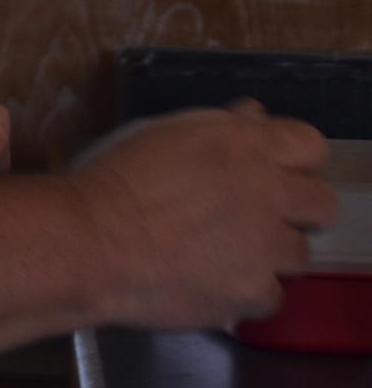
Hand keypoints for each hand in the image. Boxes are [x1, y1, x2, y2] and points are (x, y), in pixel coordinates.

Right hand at [70, 100, 336, 329]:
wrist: (89, 240)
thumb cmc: (113, 178)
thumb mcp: (160, 134)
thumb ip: (218, 126)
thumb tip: (252, 116)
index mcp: (245, 145)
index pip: (310, 145)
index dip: (292, 159)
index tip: (269, 170)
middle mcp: (267, 193)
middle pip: (322, 204)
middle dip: (296, 210)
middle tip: (256, 217)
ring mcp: (265, 247)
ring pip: (300, 255)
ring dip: (270, 254)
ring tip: (226, 254)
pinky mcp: (252, 292)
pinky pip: (270, 296)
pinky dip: (245, 291)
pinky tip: (211, 282)